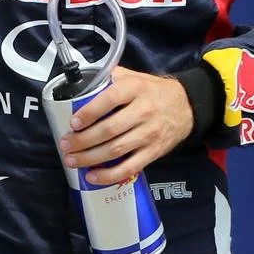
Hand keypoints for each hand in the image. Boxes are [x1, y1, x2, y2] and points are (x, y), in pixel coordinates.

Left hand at [58, 66, 194, 185]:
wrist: (188, 105)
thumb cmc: (152, 91)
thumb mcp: (133, 76)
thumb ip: (109, 78)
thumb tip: (80, 83)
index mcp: (134, 89)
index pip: (109, 100)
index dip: (89, 113)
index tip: (72, 122)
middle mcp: (143, 112)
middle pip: (109, 129)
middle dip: (83, 140)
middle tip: (65, 145)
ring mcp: (150, 134)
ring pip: (116, 150)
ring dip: (90, 158)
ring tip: (72, 160)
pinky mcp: (154, 152)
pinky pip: (131, 167)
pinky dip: (110, 174)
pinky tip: (93, 176)